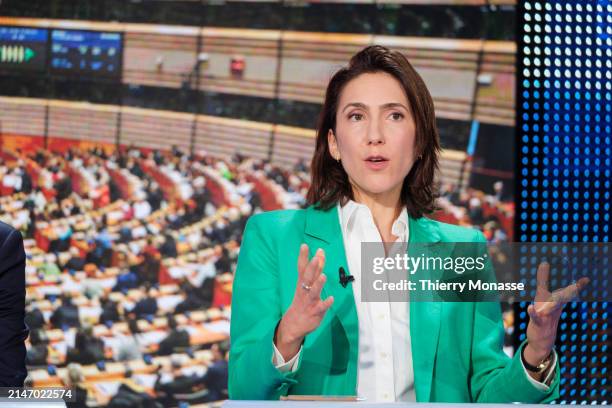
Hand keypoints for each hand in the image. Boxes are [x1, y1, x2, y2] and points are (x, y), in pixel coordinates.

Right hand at [275, 244, 333, 360]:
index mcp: (302, 283)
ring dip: (318, 284)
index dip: (303, 257)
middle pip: (307, 278)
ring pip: (313, 292)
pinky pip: (320, 308)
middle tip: (316, 257)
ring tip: (324, 276)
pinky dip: (326, 303)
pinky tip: (331, 299)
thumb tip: (320, 254)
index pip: (302, 268)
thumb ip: (315, 270)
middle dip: (312, 267)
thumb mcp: (306, 285)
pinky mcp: (315, 312)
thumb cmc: (302, 300)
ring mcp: (309, 301)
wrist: (293, 324)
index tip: (304, 245)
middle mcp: (304, 291)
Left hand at [525, 262, 588, 378]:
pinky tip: (530, 308)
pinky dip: (533, 313)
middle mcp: (553, 308)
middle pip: (562, 299)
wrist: (542, 340)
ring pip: (551, 308)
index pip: (567, 293)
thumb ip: (543, 279)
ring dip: (552, 304)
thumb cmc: (543, 315)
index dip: (577, 286)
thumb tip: (544, 263)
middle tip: (577, 286)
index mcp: (556, 302)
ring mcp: (546, 316)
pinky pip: (536, 318)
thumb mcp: (543, 297)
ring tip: (556, 295)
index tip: (586, 279)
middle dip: (569, 292)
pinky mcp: (537, 323)